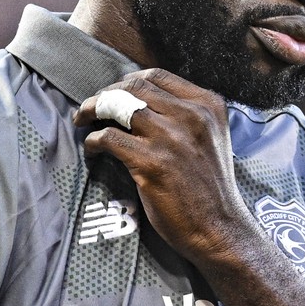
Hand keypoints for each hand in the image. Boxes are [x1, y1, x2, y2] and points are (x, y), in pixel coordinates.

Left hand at [75, 70, 266, 270]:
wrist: (221, 229)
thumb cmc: (211, 189)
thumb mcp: (210, 139)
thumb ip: (185, 117)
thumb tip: (139, 102)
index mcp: (208, 106)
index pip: (157, 76)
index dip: (127, 82)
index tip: (112, 94)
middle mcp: (192, 116)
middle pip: (134, 86)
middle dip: (105, 94)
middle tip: (90, 108)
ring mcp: (172, 138)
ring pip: (117, 106)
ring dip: (92, 111)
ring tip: (83, 122)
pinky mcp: (153, 162)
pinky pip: (108, 138)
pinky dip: (93, 141)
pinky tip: (92, 150)